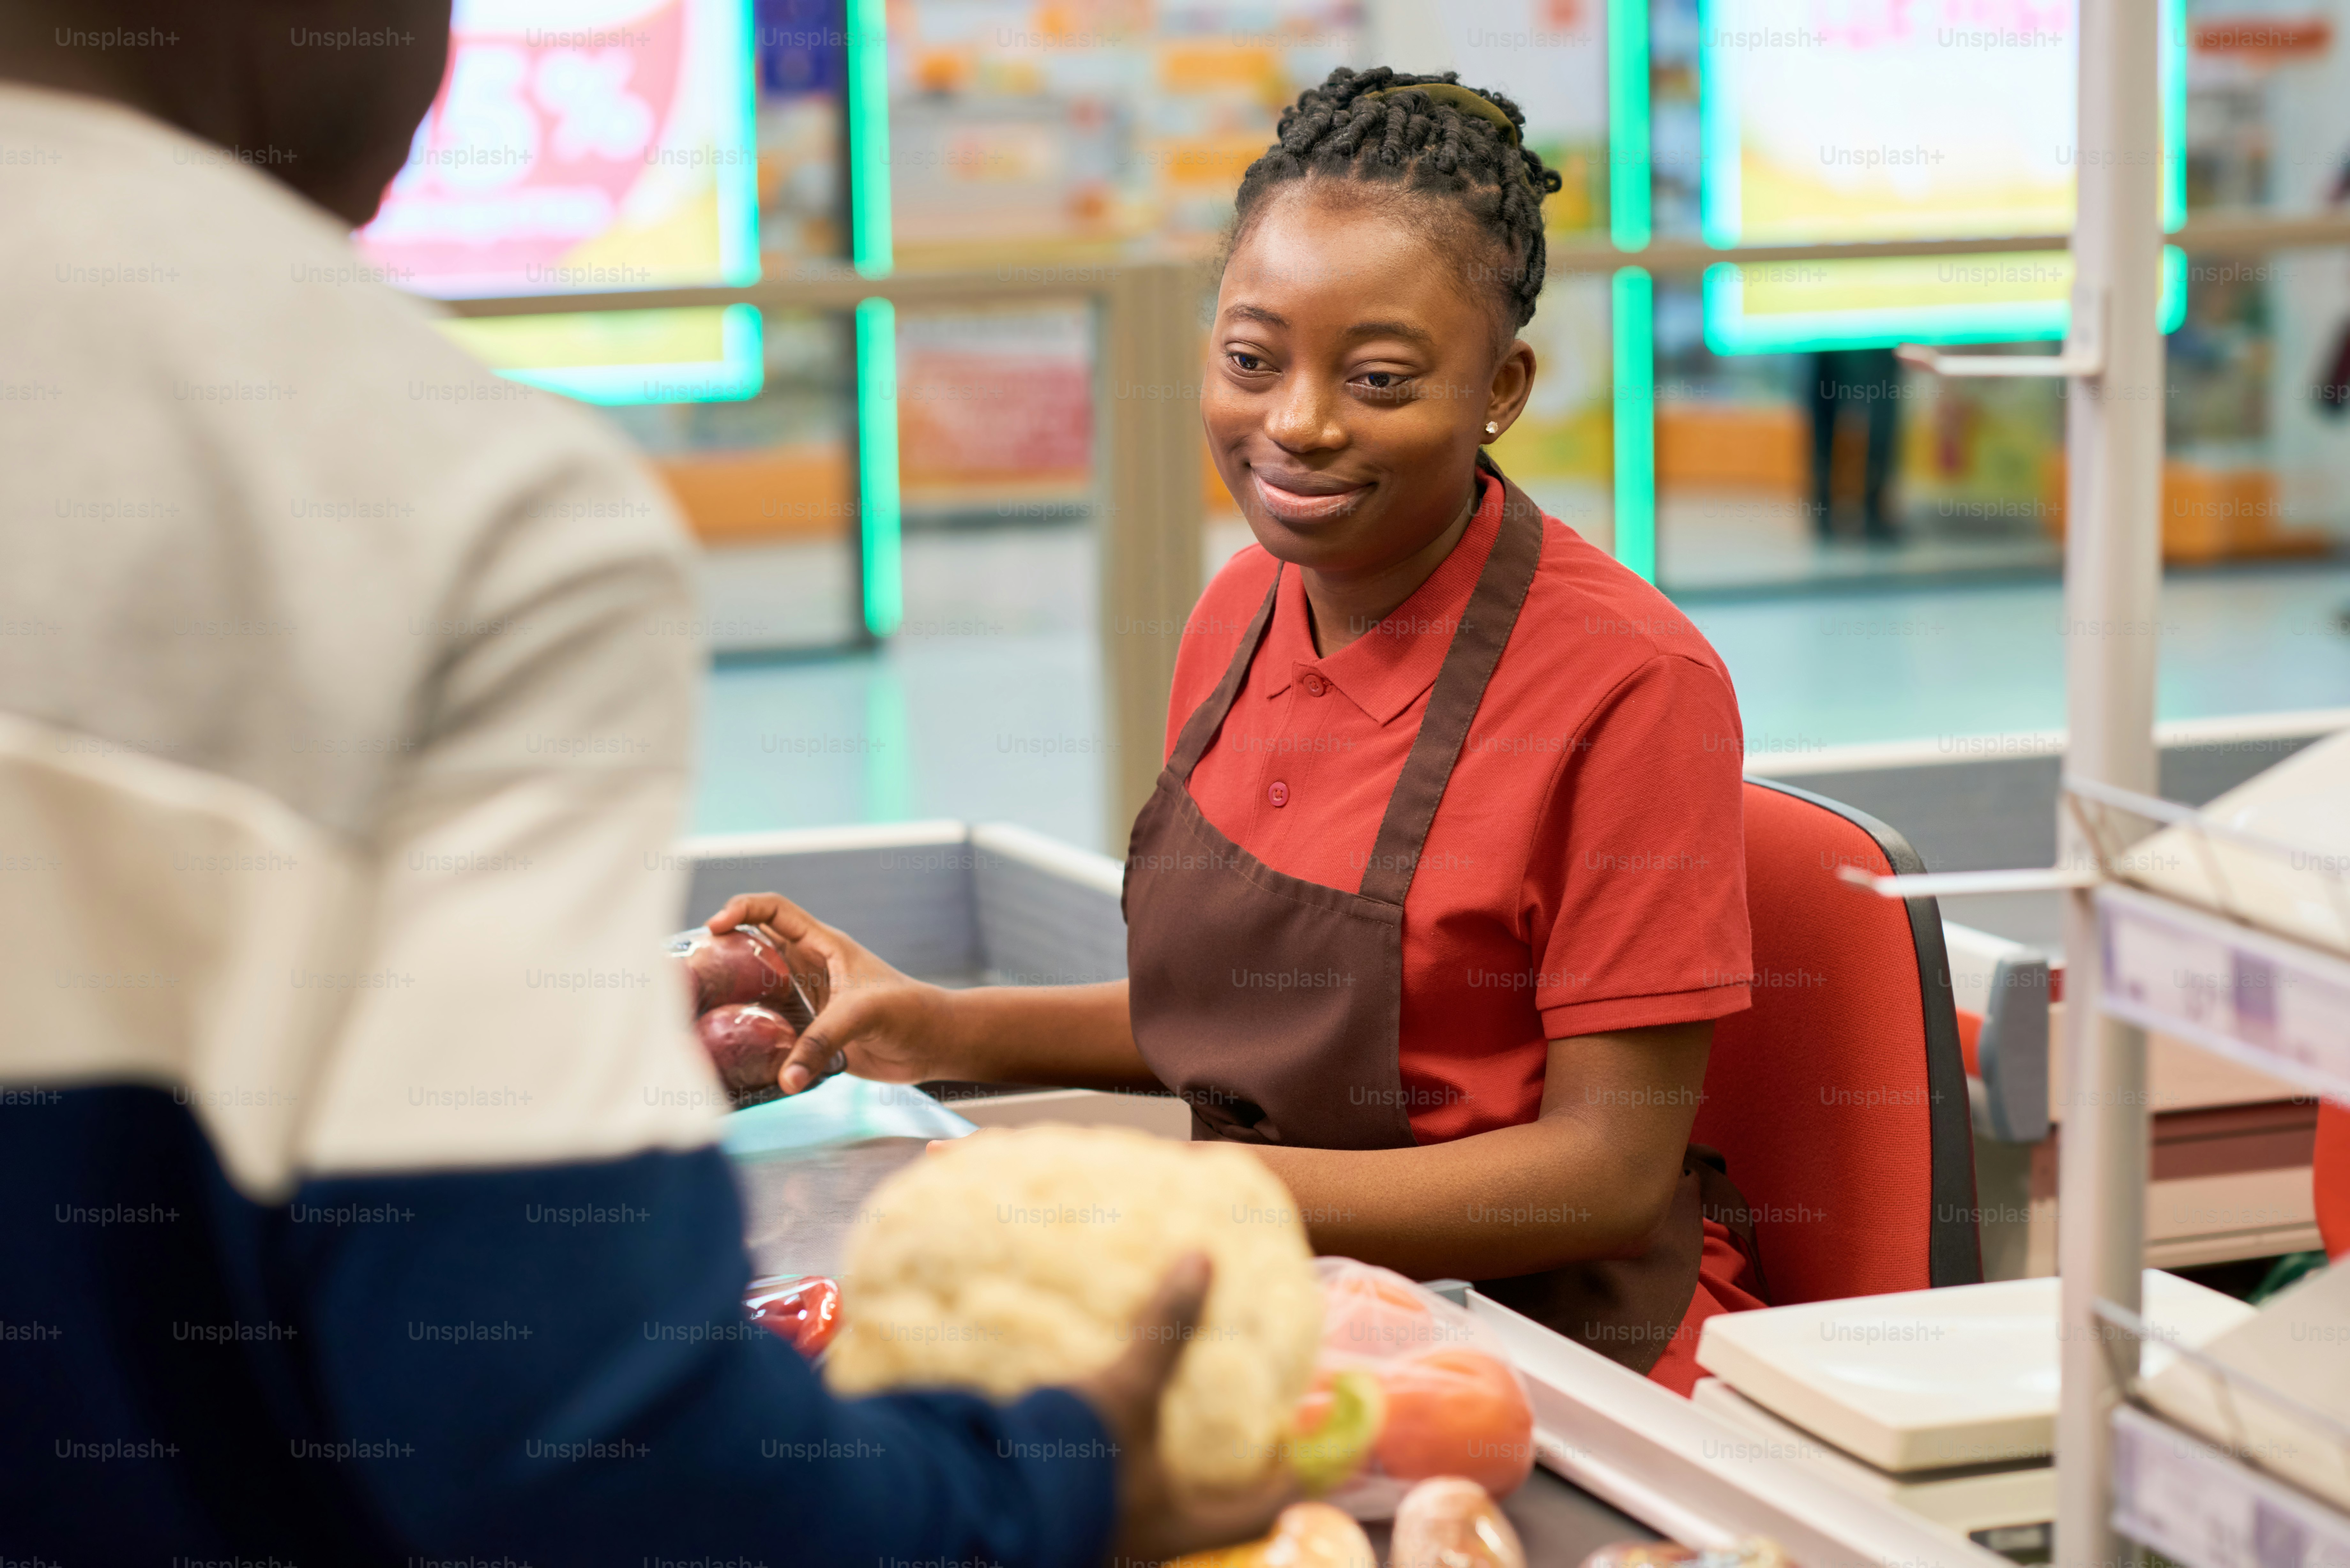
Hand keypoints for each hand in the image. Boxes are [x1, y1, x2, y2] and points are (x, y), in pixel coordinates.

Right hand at [705, 892, 962, 1095]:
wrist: (933, 1044)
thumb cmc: (910, 1012)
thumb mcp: (864, 1015)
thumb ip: (823, 1041)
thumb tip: (786, 1079)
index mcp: (822, 945)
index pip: (774, 910)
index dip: (742, 909)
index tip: (714, 927)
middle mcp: (809, 968)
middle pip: (755, 947)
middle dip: (723, 953)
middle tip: (692, 972)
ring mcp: (807, 1000)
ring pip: (757, 989)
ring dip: (732, 997)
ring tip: (696, 1009)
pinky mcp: (809, 1032)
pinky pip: (771, 1028)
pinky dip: (751, 1036)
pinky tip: (730, 1050)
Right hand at [1068, 1254, 1294, 1565]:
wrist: (984, 1502)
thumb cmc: (1070, 1463)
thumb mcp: (1124, 1393)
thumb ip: (1165, 1333)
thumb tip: (1202, 1260)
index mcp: (1179, 1526)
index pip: (1263, 1510)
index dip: (1290, 1476)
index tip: (1304, 1444)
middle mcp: (1149, 1542)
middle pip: (1211, 1513)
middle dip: (1223, 1472)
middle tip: (1237, 1425)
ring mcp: (1105, 1539)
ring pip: (1158, 1507)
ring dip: (1168, 1468)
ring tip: (1173, 1419)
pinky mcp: (1066, 1522)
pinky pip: (1109, 1496)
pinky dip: (1119, 1465)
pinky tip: (1104, 1429)